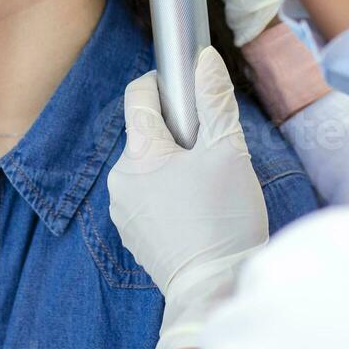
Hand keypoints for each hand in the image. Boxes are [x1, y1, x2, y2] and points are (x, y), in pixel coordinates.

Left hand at [107, 46, 267, 348]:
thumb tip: (204, 58)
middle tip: (211, 156)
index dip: (164, 85)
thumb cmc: (224, 220)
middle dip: (178, 136)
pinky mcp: (131, 235)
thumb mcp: (228, 152)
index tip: (189, 92)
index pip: (138, 97)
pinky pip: (148, 198)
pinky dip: (168, 196)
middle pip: (147, 135)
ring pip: (149, 167)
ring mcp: (122, 210)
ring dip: (174, 167)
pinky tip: (196, 213)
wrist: (214, 290)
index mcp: (139, 153)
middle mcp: (120, 179)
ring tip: (207, 189)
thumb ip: (215, 100)